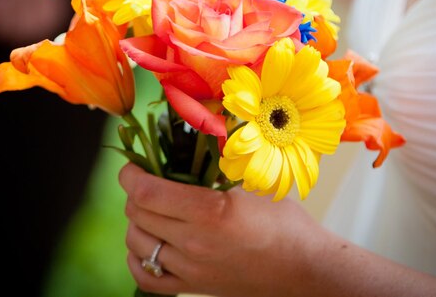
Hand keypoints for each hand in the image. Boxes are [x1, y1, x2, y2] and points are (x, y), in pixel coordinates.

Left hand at [118, 162, 325, 296]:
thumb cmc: (284, 222)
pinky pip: (146, 277)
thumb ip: (212, 171)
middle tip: (146, 182)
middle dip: (134, 193)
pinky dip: (138, 258)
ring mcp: (191, 269)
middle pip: (137, 214)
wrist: (305, 268)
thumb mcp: (250, 186)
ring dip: (136, 222)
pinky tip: (146, 244)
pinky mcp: (194, 287)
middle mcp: (194, 243)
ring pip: (136, 243)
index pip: (145, 192)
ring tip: (150, 210)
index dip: (130, 175)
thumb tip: (182, 152)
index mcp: (209, 211)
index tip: (131, 167)